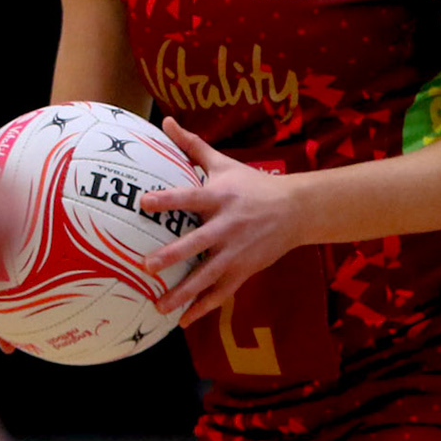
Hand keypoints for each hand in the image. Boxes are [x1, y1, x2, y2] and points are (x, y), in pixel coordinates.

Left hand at [139, 118, 304, 326]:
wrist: (297, 210)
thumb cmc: (252, 184)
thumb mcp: (224, 163)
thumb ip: (192, 146)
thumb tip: (166, 121)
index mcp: (219, 197)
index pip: (189, 197)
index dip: (167, 199)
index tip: (143, 202)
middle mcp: (227, 226)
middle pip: (197, 243)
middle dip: (172, 256)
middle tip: (146, 266)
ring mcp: (236, 252)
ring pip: (207, 276)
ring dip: (183, 292)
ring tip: (158, 305)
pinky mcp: (244, 270)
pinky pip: (221, 292)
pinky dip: (203, 307)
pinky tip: (183, 320)